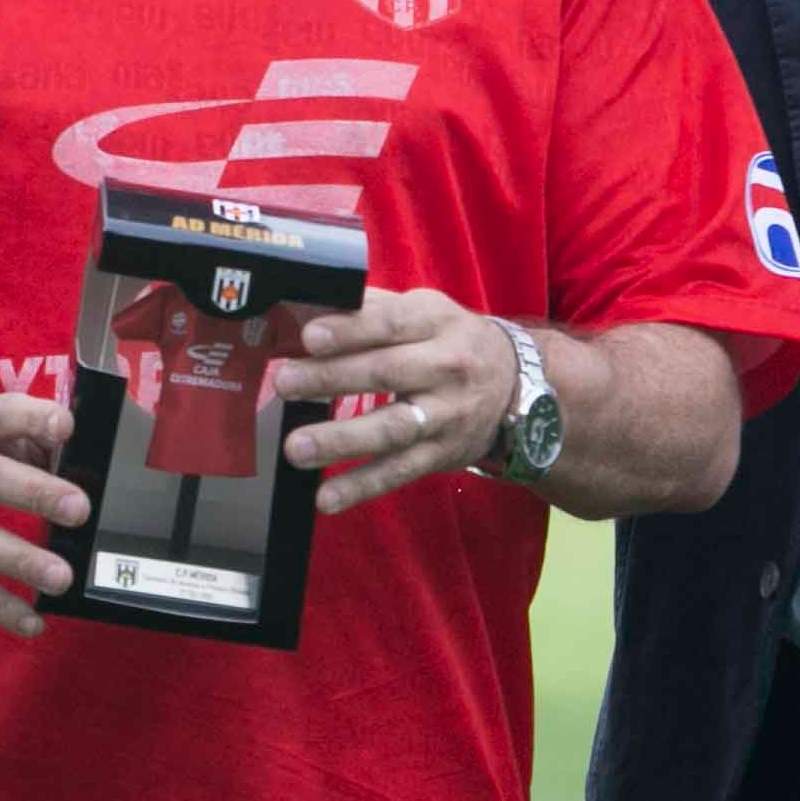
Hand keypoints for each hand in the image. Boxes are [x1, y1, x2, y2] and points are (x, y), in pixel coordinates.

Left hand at [273, 291, 518, 516]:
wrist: (516, 384)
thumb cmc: (449, 340)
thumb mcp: (424, 310)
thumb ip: (372, 308)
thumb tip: (309, 303)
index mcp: (436, 322)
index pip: (390, 324)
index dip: (350, 330)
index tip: (309, 336)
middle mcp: (446, 368)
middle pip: (386, 373)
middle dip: (331, 379)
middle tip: (283, 383)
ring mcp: (446, 415)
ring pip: (392, 428)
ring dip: (341, 440)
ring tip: (296, 448)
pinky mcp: (441, 454)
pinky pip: (399, 472)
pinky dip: (362, 486)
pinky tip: (326, 498)